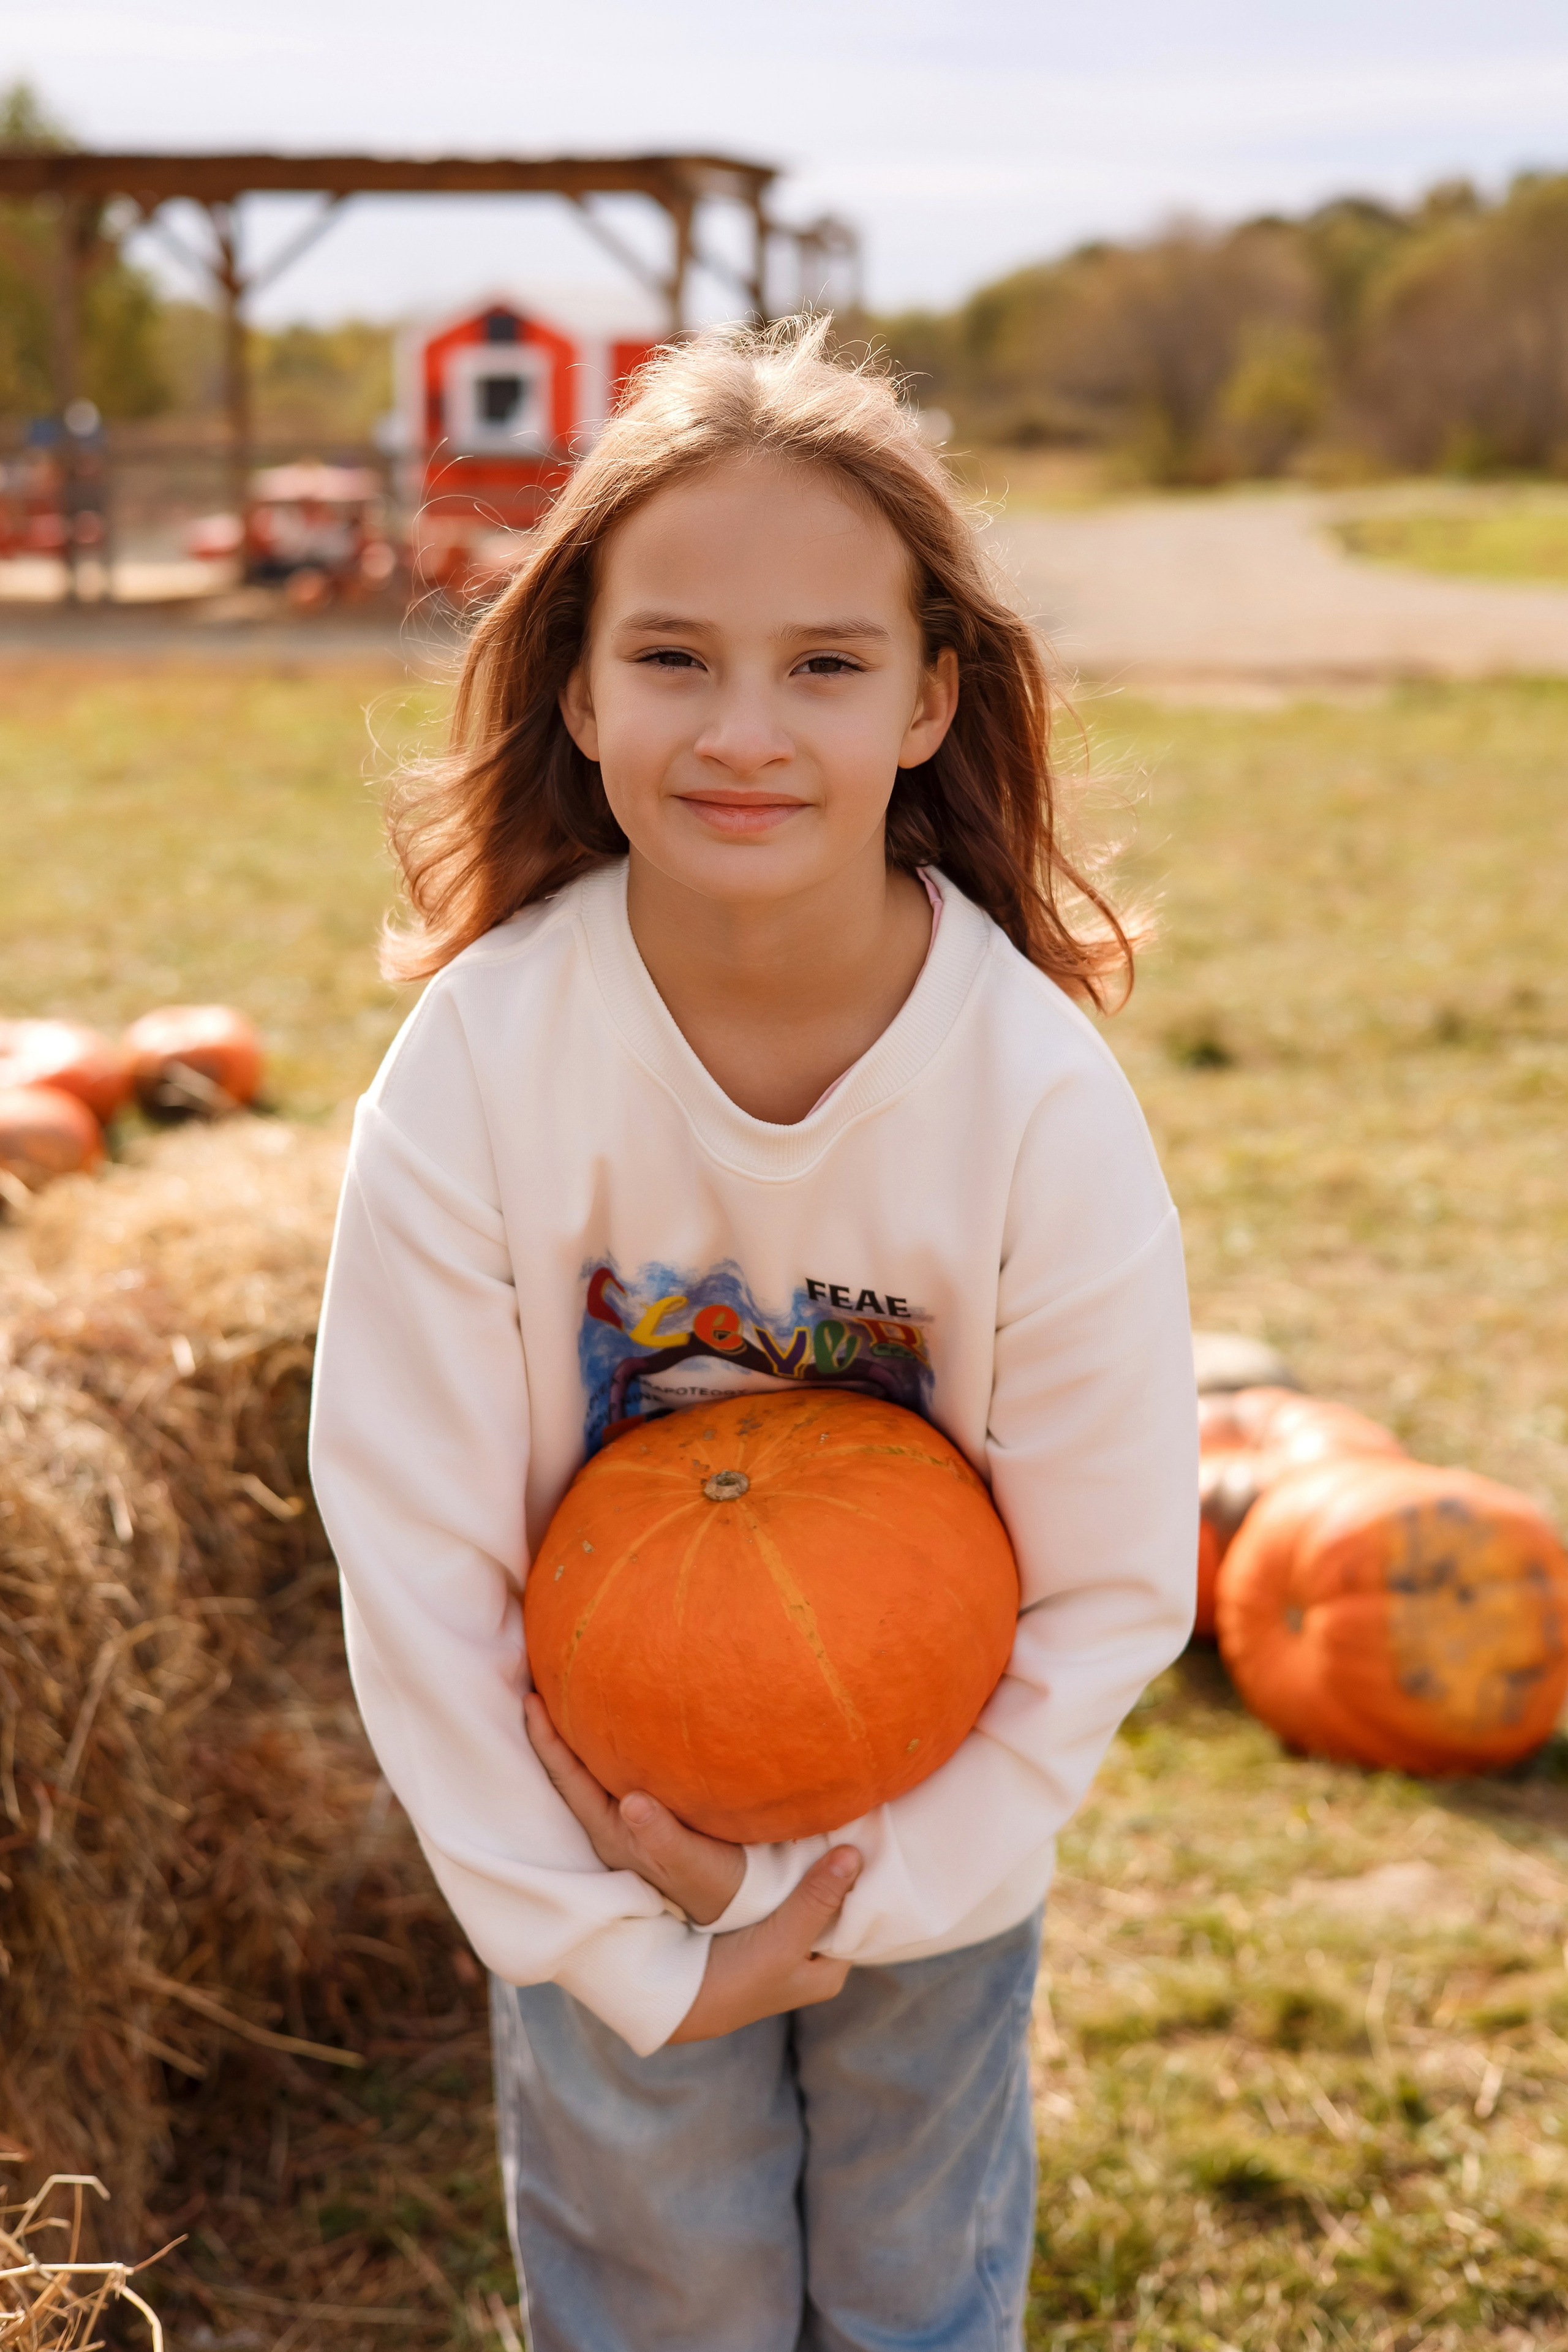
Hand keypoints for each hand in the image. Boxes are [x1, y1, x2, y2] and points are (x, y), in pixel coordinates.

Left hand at [525, 1691, 744, 1926]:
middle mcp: (608, 1818)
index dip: (545, 1740)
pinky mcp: (645, 1805)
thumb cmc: (712, 1882)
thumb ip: (663, 1835)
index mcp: (608, 1831)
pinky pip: (615, 1763)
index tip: (531, 1699)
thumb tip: (633, 1802)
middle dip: (551, 1725)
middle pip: (568, 1766)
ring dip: (577, 1728)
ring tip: (568, 1685)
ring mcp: (625, 1812)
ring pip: (590, 1763)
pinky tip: (615, 1711)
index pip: (566, 1778)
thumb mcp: (691, 1862)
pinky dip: (607, 1735)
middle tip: (541, 1675)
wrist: (735, 1897)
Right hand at [668, 1846, 862, 2042]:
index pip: (858, 1921)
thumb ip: (818, 1900)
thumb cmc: (739, 1977)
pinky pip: (783, 1900)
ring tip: (817, 1833)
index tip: (862, 1844)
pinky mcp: (761, 1934)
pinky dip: (785, 1880)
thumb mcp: (785, 1939)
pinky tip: (785, 1852)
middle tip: (840, 1830)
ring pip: (807, 1901)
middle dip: (834, 1875)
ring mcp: (786, 1947)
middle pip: (832, 1909)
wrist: (679, 1993)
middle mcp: (812, 1961)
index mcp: (829, 1973)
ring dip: (807, 1874)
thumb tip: (854, 1854)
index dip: (861, 1886)